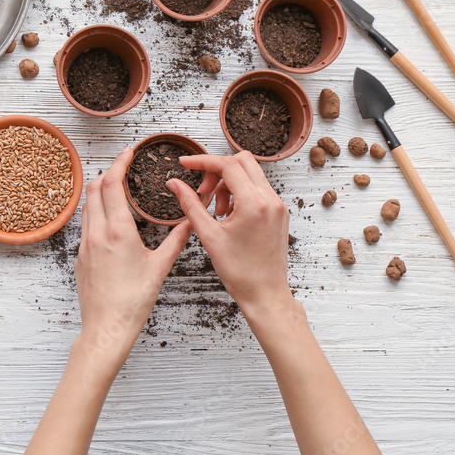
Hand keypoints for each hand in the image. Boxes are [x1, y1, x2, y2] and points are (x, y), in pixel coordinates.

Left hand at [74, 147, 191, 366]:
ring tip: (117, 189)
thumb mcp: (160, 267)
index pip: (112, 184)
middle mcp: (96, 233)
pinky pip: (85, 225)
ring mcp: (84, 245)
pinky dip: (95, 212)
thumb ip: (176, 240)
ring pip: (87, 206)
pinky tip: (110, 220)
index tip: (128, 152)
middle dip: (108, 172)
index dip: (119, 162)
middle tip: (124, 167)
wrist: (106, 328)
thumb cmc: (133, 301)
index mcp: (118, 231)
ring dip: (99, 191)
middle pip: (94, 188)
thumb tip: (191, 221)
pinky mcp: (79, 258)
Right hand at [166, 151, 291, 313]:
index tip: (185, 164)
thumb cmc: (240, 271)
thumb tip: (175, 184)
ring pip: (251, 174)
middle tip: (203, 190)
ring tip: (216, 210)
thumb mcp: (208, 236)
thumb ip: (190, 204)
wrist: (265, 294)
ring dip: (228, 183)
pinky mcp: (279, 212)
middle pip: (242, 161)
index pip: (228, 165)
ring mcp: (278, 205)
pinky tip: (229, 214)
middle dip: (217, 170)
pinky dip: (240, 193)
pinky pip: (258, 189)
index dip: (203, 161)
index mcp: (253, 203)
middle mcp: (270, 199)